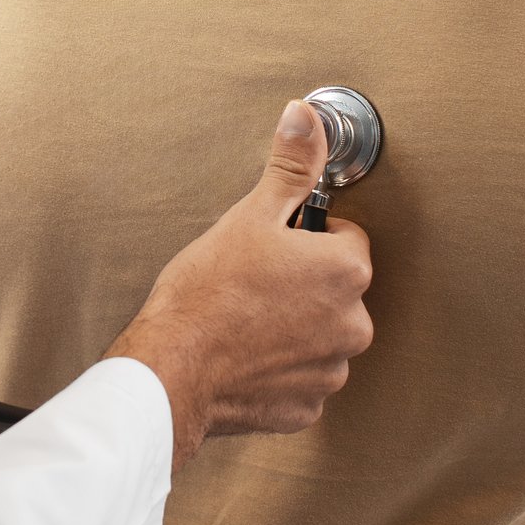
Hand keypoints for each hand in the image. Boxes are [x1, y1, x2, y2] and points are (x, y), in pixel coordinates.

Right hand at [106, 102, 374, 470]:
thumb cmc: (206, 293)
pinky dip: (280, 367)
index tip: (274, 247)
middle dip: (305, 284)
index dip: (308, 238)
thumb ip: (290, 166)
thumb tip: (305, 116)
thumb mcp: (249, 215)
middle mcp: (353, 324)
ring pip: (321, 335)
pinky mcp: (307, 407)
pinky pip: (302, 377)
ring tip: (247, 319)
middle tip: (255, 282)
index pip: (346, 239)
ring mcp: (332, 371)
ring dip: (296, 327)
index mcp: (346, 271)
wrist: (171, 370)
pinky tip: (246, 354)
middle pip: (337, 290)